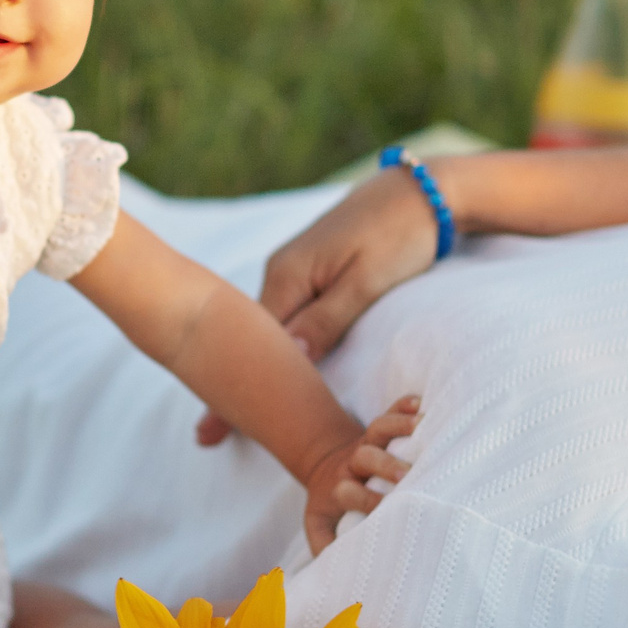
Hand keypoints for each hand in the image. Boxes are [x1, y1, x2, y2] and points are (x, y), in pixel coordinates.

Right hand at [196, 167, 445, 445]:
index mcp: (290, 274)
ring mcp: (294, 269)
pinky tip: (264, 368)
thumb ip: (327, 319)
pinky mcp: (311, 270)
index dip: (233, 386)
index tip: (213, 427)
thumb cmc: (399, 235)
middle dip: (230, 383)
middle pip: (252, 338)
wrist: (421, 191)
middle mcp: (282, 271)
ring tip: (226, 413)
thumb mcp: (367, 280)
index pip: (252, 341)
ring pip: (267, 330)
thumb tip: (289, 358)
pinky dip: (273, 346)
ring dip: (252, 367)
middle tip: (207, 436)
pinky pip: (285, 317)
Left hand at [298, 395, 419, 556]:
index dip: (364, 499)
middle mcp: (355, 462)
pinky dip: (404, 404)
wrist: (324, 466)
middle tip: (407, 473)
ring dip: (399, 424)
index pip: (349, 491)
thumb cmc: (330, 506)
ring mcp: (368, 442)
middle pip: (365, 455)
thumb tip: (336, 574)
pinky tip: (423, 402)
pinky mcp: (380, 428)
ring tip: (423, 423)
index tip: (384, 510)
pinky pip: (391, 409)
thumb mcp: (319, 526)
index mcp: (340, 487)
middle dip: (385, 463)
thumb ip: (324, 546)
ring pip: (379, 427)